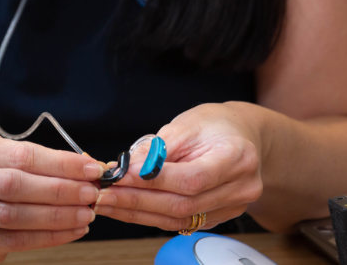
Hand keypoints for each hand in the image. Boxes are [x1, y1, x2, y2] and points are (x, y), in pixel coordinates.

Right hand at [0, 132, 103, 264]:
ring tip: (86, 214)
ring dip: (57, 216)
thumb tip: (87, 166)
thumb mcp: (6, 157)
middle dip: (60, 190)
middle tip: (90, 192)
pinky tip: (72, 231)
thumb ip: (41, 160)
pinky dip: (49, 237)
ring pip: (16, 216)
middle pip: (16, 185)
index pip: (23, 155)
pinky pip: (16, 241)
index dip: (60, 162)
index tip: (90, 168)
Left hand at [93, 103, 263, 230]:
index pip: (191, 178)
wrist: (241, 135)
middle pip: (183, 204)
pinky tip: (128, 207)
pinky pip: (181, 221)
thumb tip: (129, 167)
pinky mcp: (219, 217)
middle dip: (138, 200)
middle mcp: (241, 188)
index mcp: (237, 158)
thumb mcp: (187, 123)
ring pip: (179, 218)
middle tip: (105, 193)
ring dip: (138, 212)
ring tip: (109, 202)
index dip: (153, 180)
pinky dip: (152, 215)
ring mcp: (232, 207)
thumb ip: (159, 147)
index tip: (121, 175)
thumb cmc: (215, 124)